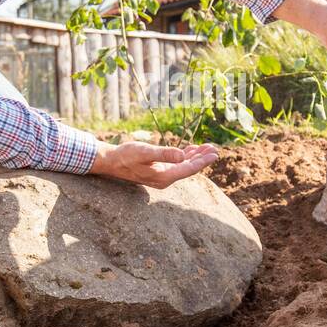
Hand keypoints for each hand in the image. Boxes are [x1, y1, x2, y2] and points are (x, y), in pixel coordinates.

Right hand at [89, 141, 218, 188]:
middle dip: (202, 158)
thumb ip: (164, 154)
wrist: (112, 162)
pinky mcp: (158, 171)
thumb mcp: (145, 152)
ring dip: (195, 157)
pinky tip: (191, 150)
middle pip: (189, 168)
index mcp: (164, 176)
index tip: (215, 153)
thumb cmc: (126, 155)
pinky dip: (185, 157)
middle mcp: (165, 179)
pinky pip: (176, 165)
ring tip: (207, 148)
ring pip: (184, 166)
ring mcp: (162, 176)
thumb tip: (183, 156)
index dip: (203, 161)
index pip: (189, 168)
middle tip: (215, 149)